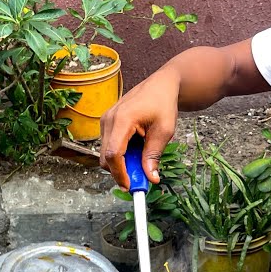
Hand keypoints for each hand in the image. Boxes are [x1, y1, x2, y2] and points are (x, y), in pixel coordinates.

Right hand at [99, 71, 179, 188]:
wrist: (160, 85)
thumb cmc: (163, 103)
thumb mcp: (164, 131)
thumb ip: (154, 155)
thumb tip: (151, 178)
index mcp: (123, 119)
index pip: (113, 154)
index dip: (120, 173)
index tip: (131, 186)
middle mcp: (109, 119)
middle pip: (105, 157)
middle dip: (120, 172)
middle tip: (140, 179)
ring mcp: (106, 120)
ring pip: (106, 153)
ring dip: (121, 163)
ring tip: (142, 159)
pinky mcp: (107, 123)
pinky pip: (109, 145)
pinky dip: (121, 154)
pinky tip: (137, 148)